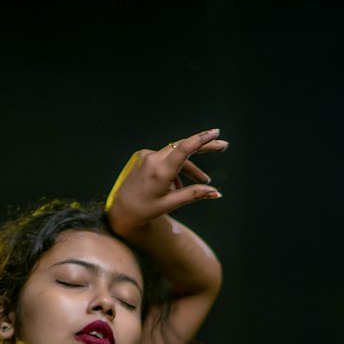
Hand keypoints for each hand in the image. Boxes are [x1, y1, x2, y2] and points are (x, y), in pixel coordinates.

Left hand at [106, 128, 227, 236]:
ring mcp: (146, 156)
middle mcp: (152, 159)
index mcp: (160, 172)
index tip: (215, 133)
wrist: (120, 210)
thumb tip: (216, 192)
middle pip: (183, 147)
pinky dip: (175, 170)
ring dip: (190, 167)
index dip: (201, 139)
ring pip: (175, 155)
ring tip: (204, 180)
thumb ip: (194, 195)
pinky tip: (178, 186)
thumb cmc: (144, 210)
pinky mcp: (143, 156)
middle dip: (203, 147)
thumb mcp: (171, 204)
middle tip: (223, 145)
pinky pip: (165, 159)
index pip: (183, 149)